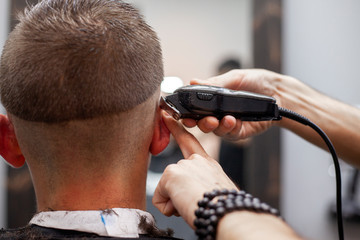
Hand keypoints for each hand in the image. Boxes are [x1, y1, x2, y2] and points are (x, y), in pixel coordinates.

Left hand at [152, 111, 237, 227]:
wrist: (227, 214)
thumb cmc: (224, 209)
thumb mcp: (215, 192)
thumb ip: (199, 185)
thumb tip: (184, 194)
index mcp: (208, 163)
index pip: (190, 141)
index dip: (176, 129)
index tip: (165, 116)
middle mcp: (196, 160)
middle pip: (173, 176)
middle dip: (177, 193)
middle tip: (196, 202)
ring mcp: (183, 164)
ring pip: (167, 189)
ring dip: (176, 202)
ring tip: (194, 204)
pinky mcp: (172, 173)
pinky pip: (160, 198)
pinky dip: (168, 207)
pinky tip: (183, 206)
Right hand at [182, 69, 284, 139]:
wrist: (278, 92)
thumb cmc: (256, 82)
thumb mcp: (234, 78)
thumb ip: (214, 83)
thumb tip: (194, 81)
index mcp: (212, 100)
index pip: (195, 109)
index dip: (188, 114)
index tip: (185, 115)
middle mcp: (217, 113)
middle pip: (201, 123)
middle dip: (201, 123)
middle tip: (207, 120)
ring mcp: (227, 124)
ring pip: (215, 131)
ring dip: (218, 127)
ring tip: (226, 119)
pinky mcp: (239, 132)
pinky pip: (230, 135)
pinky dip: (231, 129)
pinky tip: (235, 122)